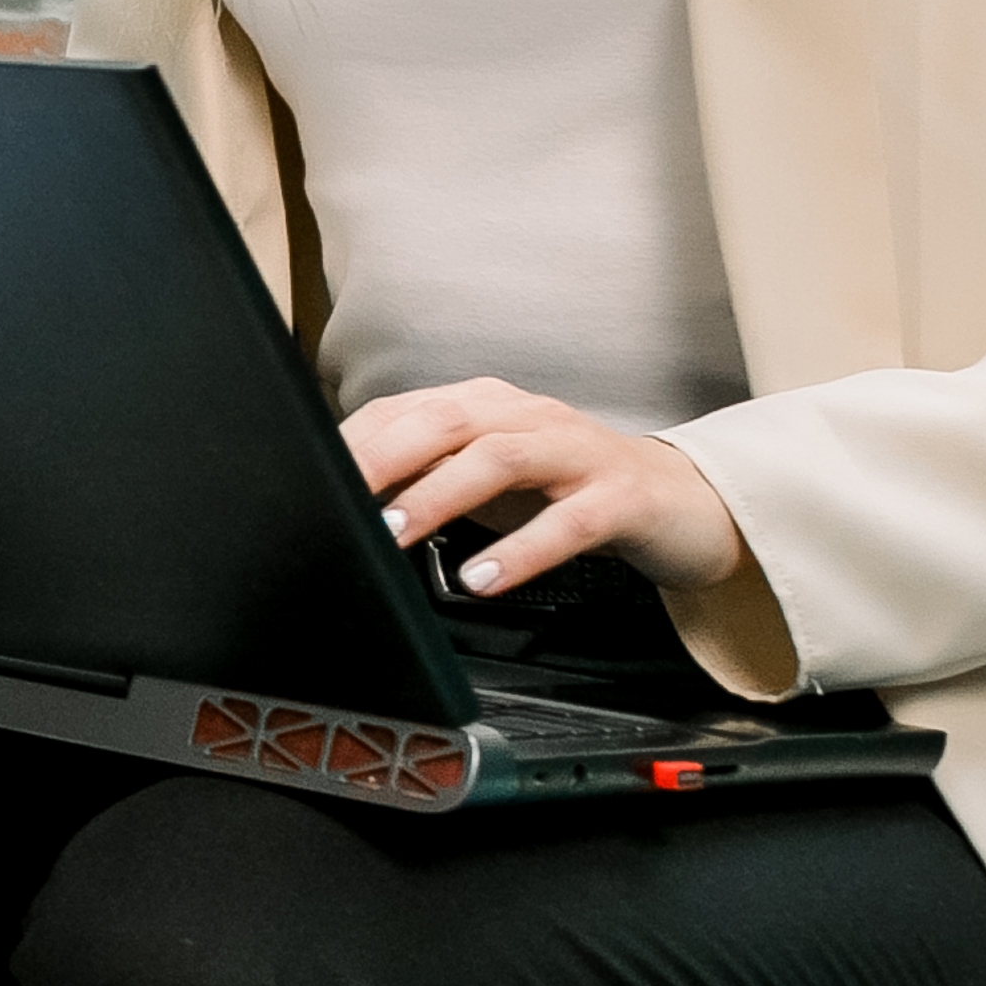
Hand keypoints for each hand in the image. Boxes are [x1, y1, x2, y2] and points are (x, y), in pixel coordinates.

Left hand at [349, 380, 754, 603]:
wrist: (680, 502)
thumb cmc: (568, 490)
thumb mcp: (489, 481)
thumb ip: (426, 482)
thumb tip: (347, 505)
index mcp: (486, 407)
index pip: (404, 410)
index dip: (352, 441)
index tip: (304, 474)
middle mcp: (527, 416)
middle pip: (443, 420)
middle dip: (382, 457)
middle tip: (337, 499)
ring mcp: (577, 451)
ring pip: (499, 458)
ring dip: (440, 495)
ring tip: (396, 533)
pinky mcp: (621, 497)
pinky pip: (569, 521)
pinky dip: (521, 550)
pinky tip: (484, 579)